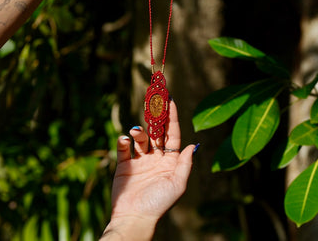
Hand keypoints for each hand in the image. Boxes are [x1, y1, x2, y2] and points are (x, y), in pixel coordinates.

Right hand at [101, 100, 196, 239]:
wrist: (135, 216)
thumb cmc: (159, 202)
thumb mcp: (178, 183)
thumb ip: (185, 163)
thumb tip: (193, 144)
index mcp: (171, 161)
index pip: (172, 134)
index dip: (171, 117)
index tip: (170, 100)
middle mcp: (156, 158)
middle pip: (156, 132)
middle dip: (155, 116)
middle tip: (154, 100)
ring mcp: (140, 160)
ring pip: (140, 137)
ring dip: (139, 132)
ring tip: (136, 132)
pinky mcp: (124, 165)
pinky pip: (124, 148)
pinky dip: (124, 141)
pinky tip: (126, 140)